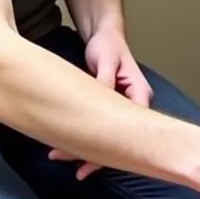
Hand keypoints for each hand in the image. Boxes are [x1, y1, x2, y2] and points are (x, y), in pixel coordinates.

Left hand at [48, 26, 152, 178]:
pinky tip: (67, 144)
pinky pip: (100, 127)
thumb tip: (98, 101)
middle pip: (120, 138)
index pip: (133, 130)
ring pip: (109, 135)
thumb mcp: (107, 61)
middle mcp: (134, 106)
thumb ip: (105, 82)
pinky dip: (85, 136)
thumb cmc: (109, 45)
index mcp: (140, 95)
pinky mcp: (109, 108)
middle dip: (95, 155)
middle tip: (69, 163)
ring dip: (87, 147)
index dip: (114, 149)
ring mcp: (122, 109)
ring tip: (59, 155)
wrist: (104, 35)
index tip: (90, 162)